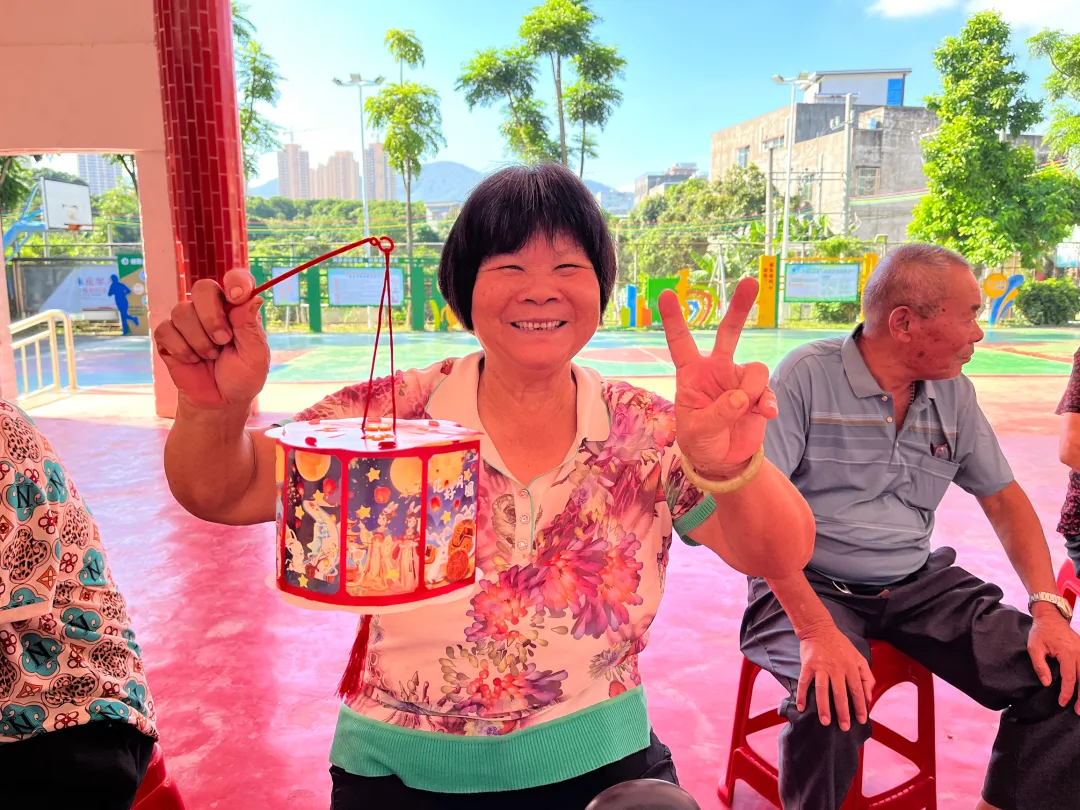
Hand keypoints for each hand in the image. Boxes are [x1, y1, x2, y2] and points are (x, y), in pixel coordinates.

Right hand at [153, 268, 269, 409]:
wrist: (220, 402)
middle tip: (223, 340)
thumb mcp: (255, 356)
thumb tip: (251, 298)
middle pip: (202, 288)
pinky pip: (165, 330)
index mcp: (236, 308)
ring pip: (182, 311)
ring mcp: (188, 321)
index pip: (235, 280)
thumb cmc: (242, 377)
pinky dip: (182, 350)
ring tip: (211, 356)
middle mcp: (211, 309)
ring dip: (199, 340)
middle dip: (212, 317)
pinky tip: (193, 360)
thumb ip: (250, 327)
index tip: (237, 296)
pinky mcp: (168, 335)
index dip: (235, 282)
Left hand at [658, 279, 775, 474]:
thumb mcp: (698, 431)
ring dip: (753, 391)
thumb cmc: (700, 441)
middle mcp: (717, 370)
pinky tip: (765, 415)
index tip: (664, 294)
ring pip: (756, 368)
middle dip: (740, 307)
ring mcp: (739, 379)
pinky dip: (768, 402)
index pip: (680, 342)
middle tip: (751, 282)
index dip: (673, 319)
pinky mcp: (759, 393)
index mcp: (692, 373)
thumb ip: (717, 414)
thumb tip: (741, 396)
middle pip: (729, 332)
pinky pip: (769, 390)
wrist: (723, 459)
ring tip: (744, 410)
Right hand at [797, 626, 875, 729]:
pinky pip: (804, 682)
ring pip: (823, 690)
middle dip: (843, 712)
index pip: (857, 690)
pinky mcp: (807, 665)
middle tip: (844, 727)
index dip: (860, 706)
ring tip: (825, 722)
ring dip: (824, 707)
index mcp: (851, 667)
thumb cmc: (840, 645)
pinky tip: (801, 707)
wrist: (819, 628)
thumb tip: (869, 696)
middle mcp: (837, 668)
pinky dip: (802, 695)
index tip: (861, 720)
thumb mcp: (859, 657)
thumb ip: (867, 676)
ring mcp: (821, 667)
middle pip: (840, 694)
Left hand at [1027, 608, 1079, 711]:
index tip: (1062, 703)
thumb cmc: (1041, 632)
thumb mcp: (1034, 647)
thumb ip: (1040, 665)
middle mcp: (1079, 653)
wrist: (1050, 617)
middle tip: (1078, 711)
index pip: (1070, 678)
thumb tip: (1047, 683)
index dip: (1067, 692)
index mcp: (1067, 653)